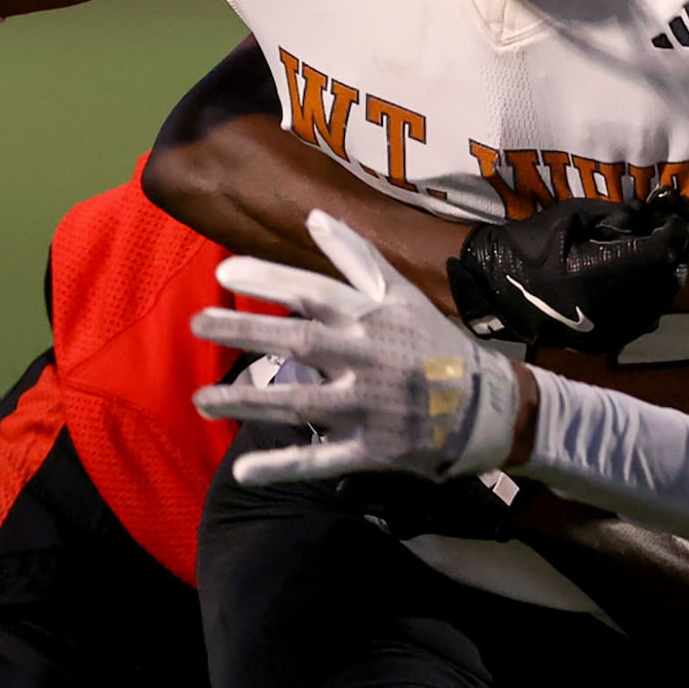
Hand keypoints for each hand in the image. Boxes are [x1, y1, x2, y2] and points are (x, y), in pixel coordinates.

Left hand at [193, 210, 521, 485]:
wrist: (491, 408)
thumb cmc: (435, 345)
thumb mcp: (403, 295)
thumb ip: (357, 257)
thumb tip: (315, 216)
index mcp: (372, 320)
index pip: (316, 292)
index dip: (271, 281)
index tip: (224, 271)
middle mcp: (368, 359)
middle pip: (300, 341)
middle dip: (247, 331)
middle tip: (198, 323)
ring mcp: (370, 407)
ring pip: (302, 404)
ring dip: (248, 402)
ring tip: (200, 399)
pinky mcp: (373, 450)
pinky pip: (323, 461)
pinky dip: (284, 467)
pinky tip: (244, 472)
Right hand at [446, 186, 688, 351]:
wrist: (492, 286)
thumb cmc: (531, 244)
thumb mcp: (576, 215)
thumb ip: (620, 216)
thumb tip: (651, 216)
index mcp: (614, 270)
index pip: (667, 247)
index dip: (675, 228)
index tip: (672, 215)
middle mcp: (622, 306)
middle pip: (671, 278)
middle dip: (671, 254)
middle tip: (663, 234)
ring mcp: (616, 330)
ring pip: (661, 303)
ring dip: (661, 279)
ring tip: (648, 258)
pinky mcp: (606, 342)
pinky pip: (642, 320)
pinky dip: (646, 300)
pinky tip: (632, 285)